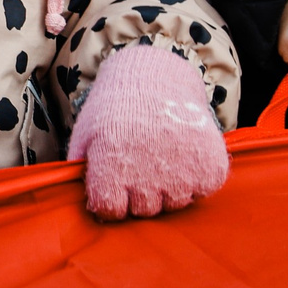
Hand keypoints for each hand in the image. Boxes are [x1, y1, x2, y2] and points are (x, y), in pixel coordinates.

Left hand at [69, 44, 227, 217]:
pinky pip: (202, 191)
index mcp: (112, 168)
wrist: (156, 76)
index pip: (111, 212)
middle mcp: (147, 175)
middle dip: (140, 193)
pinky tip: (184, 156)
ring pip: (175, 204)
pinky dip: (196, 178)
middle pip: (144, 210)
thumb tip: (76, 203)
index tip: (115, 183)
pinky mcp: (210, 168)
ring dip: (169, 187)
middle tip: (141, 164)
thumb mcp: (86, 134)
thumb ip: (80, 170)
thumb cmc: (116, 108)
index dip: (111, 199)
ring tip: (163, 156)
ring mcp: (182, 173)